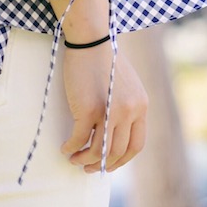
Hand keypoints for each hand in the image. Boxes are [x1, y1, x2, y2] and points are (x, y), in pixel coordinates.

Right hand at [60, 45, 147, 173]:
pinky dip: (71, 147)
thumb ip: (126, 105)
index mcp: (140, 106)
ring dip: (85, 159)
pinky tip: (65, 147)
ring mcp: (109, 112)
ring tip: (74, 158)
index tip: (108, 163)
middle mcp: (129, 111)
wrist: (91, 38)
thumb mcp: (124, 83)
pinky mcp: (88, 109)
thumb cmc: (102, 57)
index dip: (121, 159)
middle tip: (87, 168)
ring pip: (99, 150)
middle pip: (118, 152)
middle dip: (102, 165)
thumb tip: (114, 130)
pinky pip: (79, 138)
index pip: (136, 145)